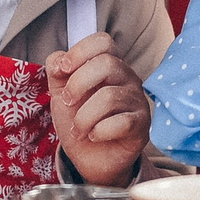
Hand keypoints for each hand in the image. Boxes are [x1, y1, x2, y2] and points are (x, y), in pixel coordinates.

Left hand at [46, 33, 150, 186]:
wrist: (91, 158)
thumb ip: (57, 71)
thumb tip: (59, 60)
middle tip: (67, 102)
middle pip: (107, 63)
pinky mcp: (142, 125)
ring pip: (110, 97)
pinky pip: (122, 123)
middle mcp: (127, 78)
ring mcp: (137, 100)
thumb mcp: (61, 93)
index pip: (103, 42)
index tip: (63, 70)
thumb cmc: (79, 120)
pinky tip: (93, 136)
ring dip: (83, 117)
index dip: (80, 52)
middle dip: (78, 84)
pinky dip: (99, 132)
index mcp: (109, 65)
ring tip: (77, 129)